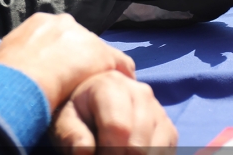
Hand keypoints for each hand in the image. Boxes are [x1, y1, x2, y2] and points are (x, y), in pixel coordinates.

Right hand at [0, 13, 135, 110]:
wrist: (22, 78)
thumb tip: (11, 65)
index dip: (58, 54)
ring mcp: (84, 37)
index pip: (57, 36)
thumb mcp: (5, 56)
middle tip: (73, 80)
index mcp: (39, 22)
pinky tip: (121, 85)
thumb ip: (17, 55)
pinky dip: (121, 74)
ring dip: (95, 68)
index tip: (56, 69)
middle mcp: (64, 23)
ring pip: (98, 53)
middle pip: (79, 41)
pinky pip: (120, 64)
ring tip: (93, 86)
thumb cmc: (6, 73)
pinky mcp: (101, 54)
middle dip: (77, 59)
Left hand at [50, 71, 177, 153]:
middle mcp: (140, 92)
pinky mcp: (167, 125)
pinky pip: (166, 150)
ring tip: (116, 154)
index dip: (109, 153)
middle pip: (138, 143)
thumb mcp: (66, 121)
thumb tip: (85, 151)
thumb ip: (73, 135)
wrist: (94, 106)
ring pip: (155, 149)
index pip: (118, 127)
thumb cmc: (78, 115)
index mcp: (111, 85)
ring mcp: (157, 108)